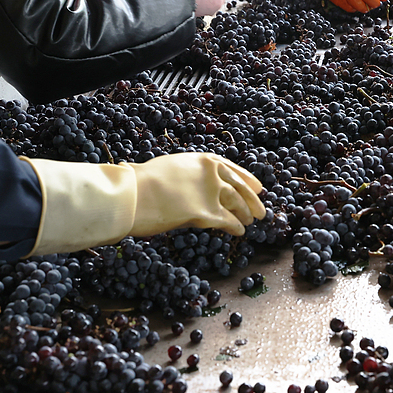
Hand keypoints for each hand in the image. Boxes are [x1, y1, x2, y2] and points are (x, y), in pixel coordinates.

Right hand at [130, 152, 265, 236]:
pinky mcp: (207, 214)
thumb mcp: (170, 168)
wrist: (131, 195)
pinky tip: (239, 232)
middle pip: (240, 187)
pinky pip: (229, 221)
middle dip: (252, 200)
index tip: (258, 187)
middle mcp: (212, 174)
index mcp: (204, 160)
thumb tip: (189, 182)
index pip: (232, 169)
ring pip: (238, 204)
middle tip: (261, 210)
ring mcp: (211, 193)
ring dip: (246, 214)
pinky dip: (236, 227)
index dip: (247, 180)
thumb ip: (187, 174)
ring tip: (250, 222)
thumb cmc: (141, 183)